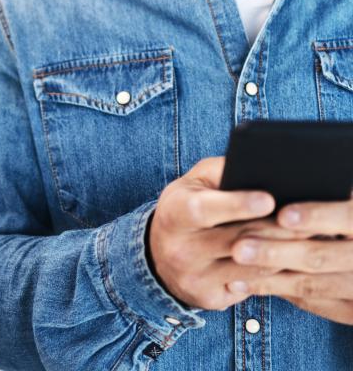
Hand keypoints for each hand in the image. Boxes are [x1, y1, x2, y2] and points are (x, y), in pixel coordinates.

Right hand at [148, 156, 301, 309]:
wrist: (157, 254)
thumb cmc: (185, 207)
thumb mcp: (193, 183)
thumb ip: (220, 172)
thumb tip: (258, 166)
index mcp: (173, 213)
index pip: (203, 210)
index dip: (236, 205)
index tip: (268, 199)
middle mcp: (179, 249)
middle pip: (236, 241)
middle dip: (275, 230)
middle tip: (308, 221)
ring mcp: (194, 277)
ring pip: (250, 267)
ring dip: (281, 253)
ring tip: (306, 240)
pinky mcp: (210, 299)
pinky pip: (252, 287)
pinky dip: (273, 273)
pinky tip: (289, 262)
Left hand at [226, 197, 352, 323]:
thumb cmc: (339, 211)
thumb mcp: (340, 199)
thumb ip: (318, 189)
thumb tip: (278, 172)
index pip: (346, 218)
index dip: (315, 216)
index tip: (282, 215)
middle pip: (320, 256)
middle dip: (276, 252)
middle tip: (239, 247)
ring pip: (312, 284)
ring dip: (268, 276)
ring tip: (234, 263)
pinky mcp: (351, 308)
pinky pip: (312, 303)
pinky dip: (277, 291)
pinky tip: (244, 282)